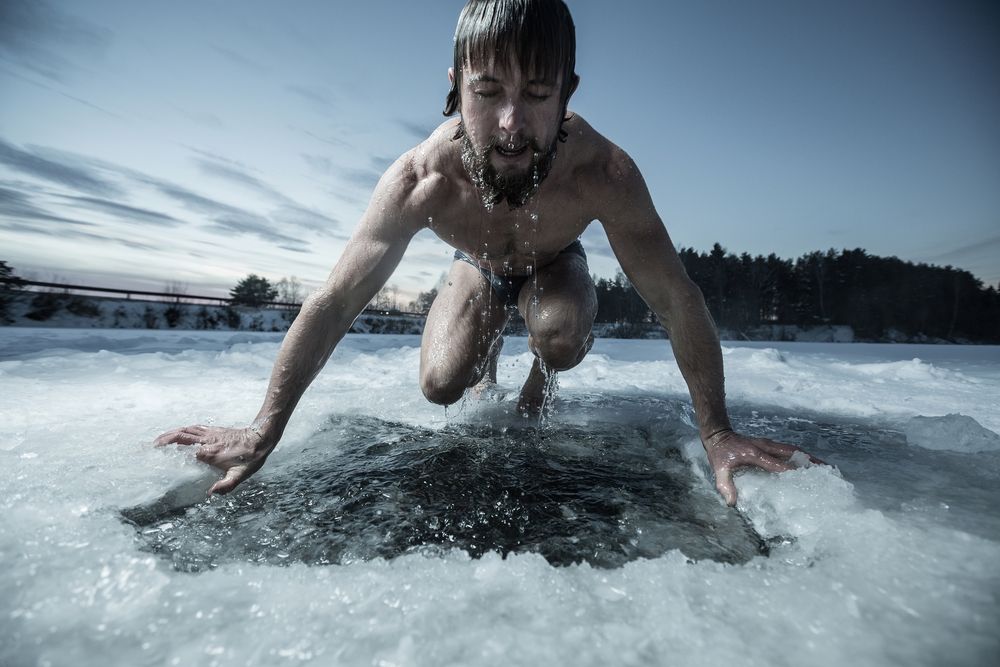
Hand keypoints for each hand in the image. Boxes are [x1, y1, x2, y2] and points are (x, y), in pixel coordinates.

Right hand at [154, 424, 273, 494]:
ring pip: (186, 429)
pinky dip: (183, 429)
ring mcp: (210, 434)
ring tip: (159, 439)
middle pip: (180, 436)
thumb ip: (226, 486)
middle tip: (151, 446)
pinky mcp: (214, 430)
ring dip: (171, 433)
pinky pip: (195, 427)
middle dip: (164, 440)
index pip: (184, 452)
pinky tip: (179, 432)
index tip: (157, 456)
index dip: (169, 453)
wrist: (260, 438)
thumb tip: (211, 494)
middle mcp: (207, 441)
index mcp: (209, 453)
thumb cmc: (250, 458)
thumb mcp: (240, 476)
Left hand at [702, 429, 824, 506]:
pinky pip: (788, 449)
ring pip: (793, 449)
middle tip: (827, 469)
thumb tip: (732, 503)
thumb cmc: (719, 453)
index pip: (778, 464)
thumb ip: (725, 485)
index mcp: (755, 454)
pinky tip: (808, 463)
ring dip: (808, 457)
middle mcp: (765, 446)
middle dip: (810, 460)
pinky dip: (800, 455)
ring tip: (824, 466)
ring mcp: (768, 444)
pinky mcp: (768, 444)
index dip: (792, 472)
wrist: (718, 434)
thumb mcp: (718, 469)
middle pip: (793, 452)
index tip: (807, 480)